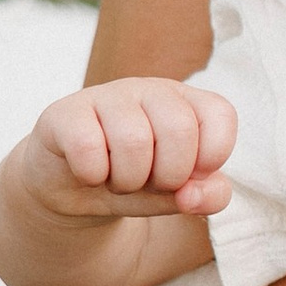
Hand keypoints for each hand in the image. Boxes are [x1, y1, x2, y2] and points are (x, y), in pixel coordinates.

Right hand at [21, 77, 235, 224]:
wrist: (73, 188)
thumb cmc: (136, 181)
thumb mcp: (179, 194)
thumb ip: (207, 196)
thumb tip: (191, 195)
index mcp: (186, 102)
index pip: (220, 114)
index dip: (210, 157)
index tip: (189, 176)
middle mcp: (150, 89)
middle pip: (179, 130)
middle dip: (167, 177)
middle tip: (148, 182)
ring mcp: (106, 95)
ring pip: (133, 140)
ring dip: (128, 180)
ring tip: (118, 180)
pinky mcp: (65, 112)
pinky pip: (87, 146)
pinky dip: (92, 175)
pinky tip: (89, 174)